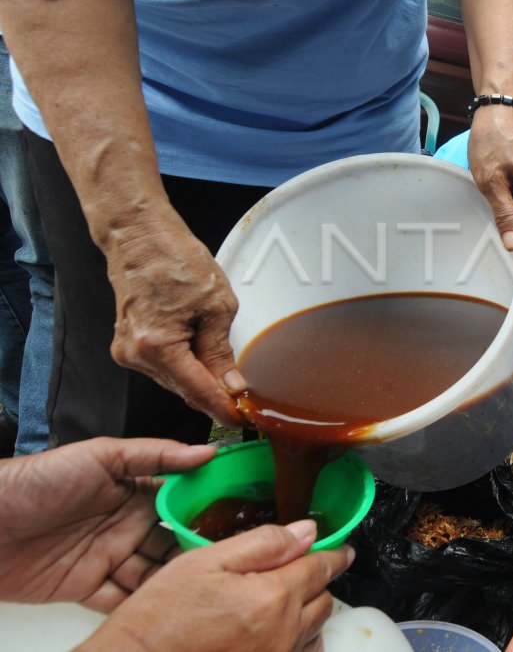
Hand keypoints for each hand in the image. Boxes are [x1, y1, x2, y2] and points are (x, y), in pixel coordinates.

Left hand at [0, 437, 214, 607]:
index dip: (209, 509)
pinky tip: (166, 608)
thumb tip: (208, 451)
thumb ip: (155, 454)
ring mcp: (109, 557)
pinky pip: (121, 600)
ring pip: (154, 574)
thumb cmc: (36, 480)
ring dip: (175, 581)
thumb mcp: (100, 455)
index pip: (182, 501)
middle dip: (198, 551)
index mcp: (134, 490)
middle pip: (174, 542)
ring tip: (205, 587)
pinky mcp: (87, 587)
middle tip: (229, 561)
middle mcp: (127, 524)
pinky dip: (142, 606)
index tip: (240, 517)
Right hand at [80, 521, 353, 651]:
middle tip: (299, 572)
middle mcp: (282, 634)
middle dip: (316, 582)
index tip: (341, 550)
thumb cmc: (158, 618)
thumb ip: (263, 543)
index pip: (320, 567)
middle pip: (324, 601)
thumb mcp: (204, 563)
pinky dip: (299, 643)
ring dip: (308, 614)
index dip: (333, 554)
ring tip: (284, 604)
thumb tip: (307, 531)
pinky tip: (279, 635)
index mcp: (272, 597)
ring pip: (315, 631)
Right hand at [104, 213, 245, 425]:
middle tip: (244, 402)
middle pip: (184, 389)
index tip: (242, 419)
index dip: (223, 408)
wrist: (140, 235)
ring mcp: (127, 350)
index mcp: (156, 346)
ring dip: (200, 381)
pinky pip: (162, 365)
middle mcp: (135, 354)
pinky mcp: (127, 343)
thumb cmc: (175, 259)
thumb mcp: (217, 306)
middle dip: (215, 396)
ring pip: (174, 379)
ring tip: (229, 380)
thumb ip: (221, 351)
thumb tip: (231, 384)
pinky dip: (185, 366)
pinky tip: (204, 362)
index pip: (197, 391)